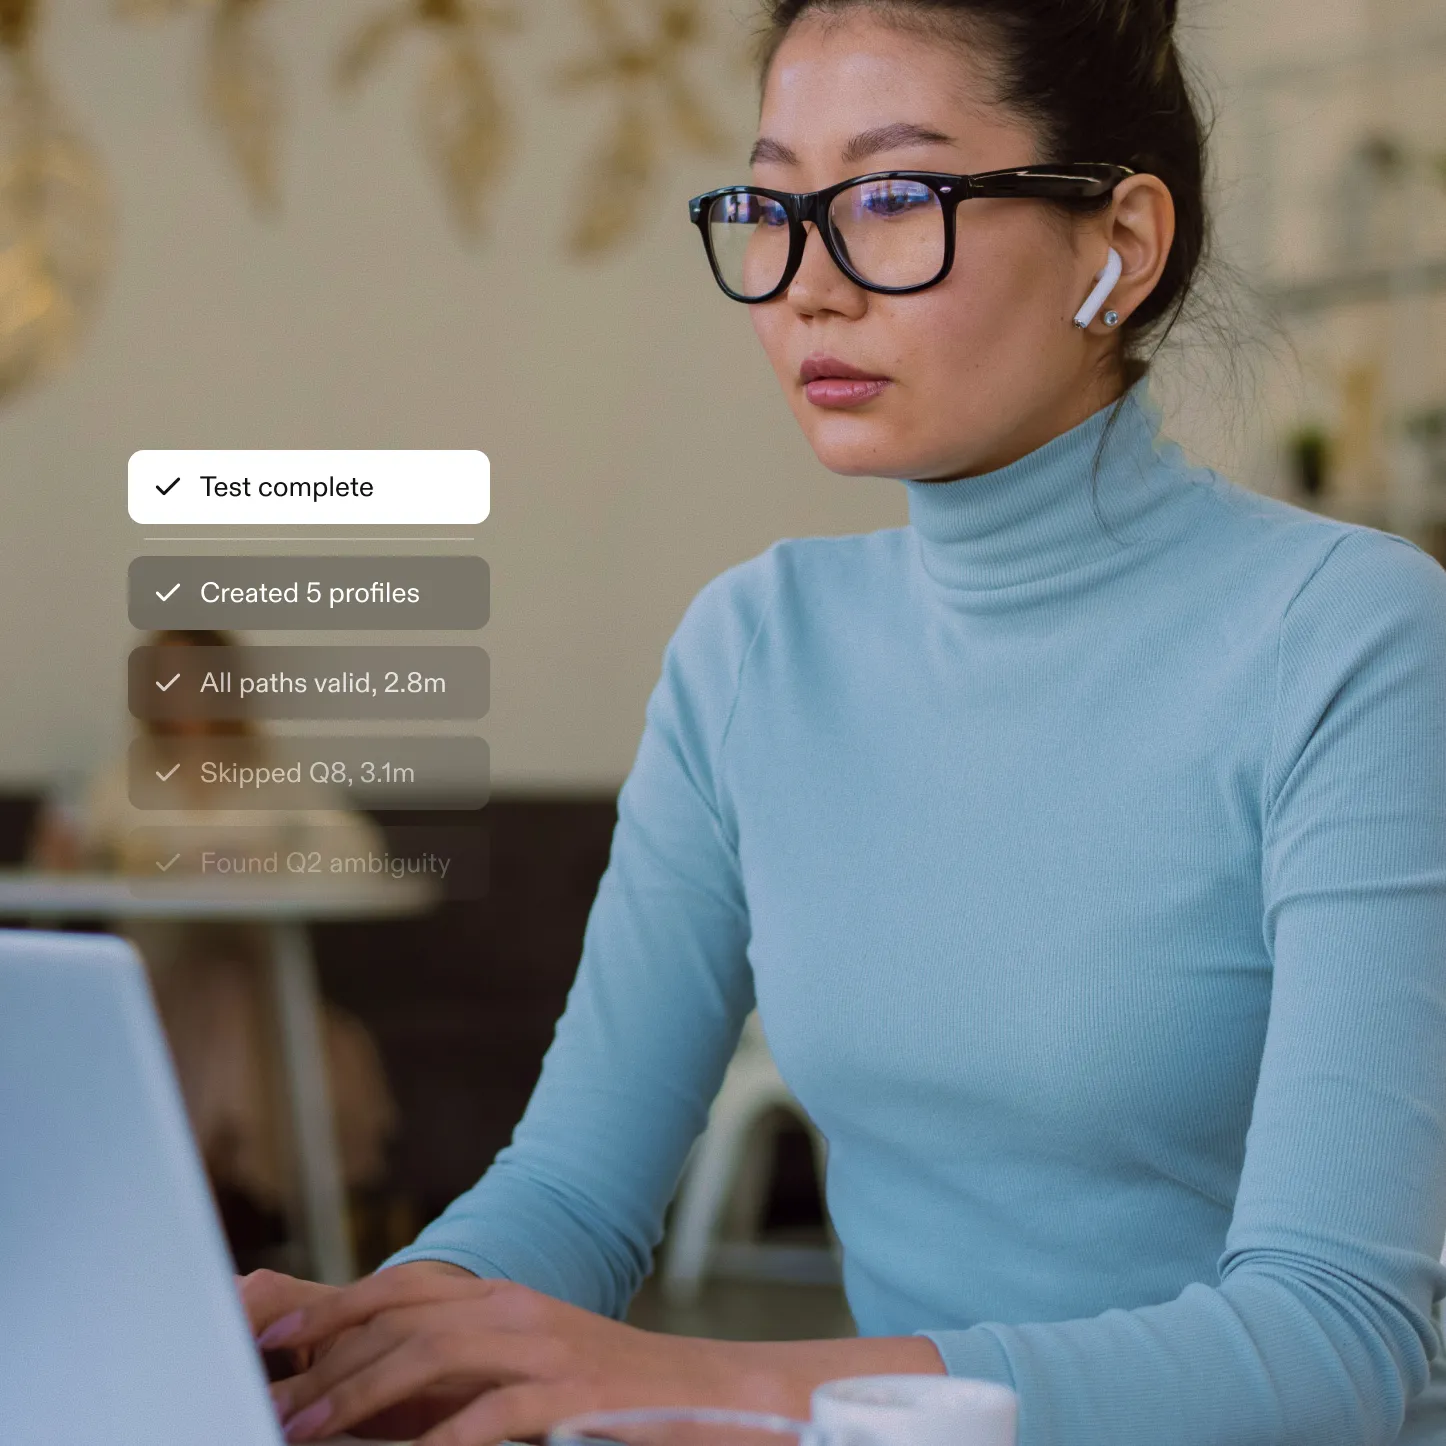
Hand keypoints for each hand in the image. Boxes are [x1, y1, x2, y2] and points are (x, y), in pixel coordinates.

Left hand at [259, 1266, 791, 1445]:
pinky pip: (491, 1414)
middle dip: (327, 1366)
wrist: (713, 1394)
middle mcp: (517, 1310)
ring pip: (431, 1356)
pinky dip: (440, 1442)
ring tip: (304, 1431)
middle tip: (274, 1407)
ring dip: (357, 1398)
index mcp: (503, 1298)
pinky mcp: (573, 1395)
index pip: (401, 1291)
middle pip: (401, 1322)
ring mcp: (546, 1349)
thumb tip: (386, 1396)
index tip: (276, 1337)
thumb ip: (468, 1367)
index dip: (333, 1311)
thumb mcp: (535, 1363)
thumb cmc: (613, 1395)